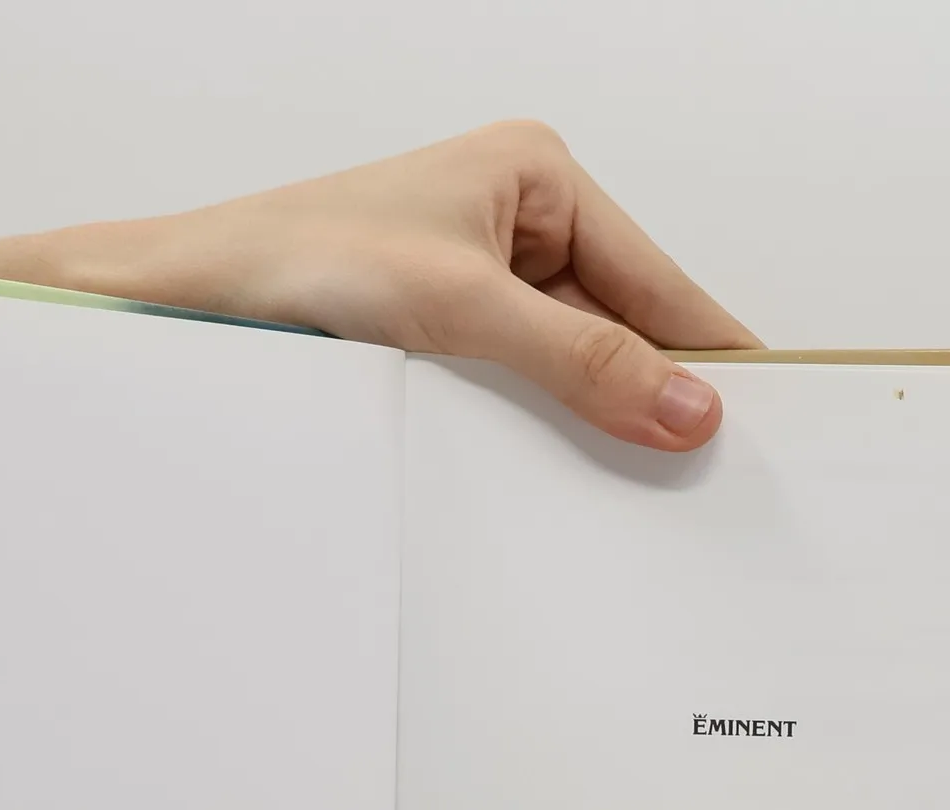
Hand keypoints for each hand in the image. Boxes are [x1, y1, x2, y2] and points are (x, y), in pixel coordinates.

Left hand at [0, 122, 757, 453]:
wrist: (179, 301)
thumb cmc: (295, 264)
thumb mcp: (457, 312)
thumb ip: (578, 363)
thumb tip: (688, 407)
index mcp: (536, 176)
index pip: (659, 281)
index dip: (713, 355)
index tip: (769, 422)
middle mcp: (515, 222)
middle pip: (622, 327)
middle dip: (653, 399)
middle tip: (706, 482)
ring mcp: (477, 280)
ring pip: (571, 366)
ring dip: (592, 423)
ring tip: (640, 493)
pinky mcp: (440, 335)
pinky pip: (519, 389)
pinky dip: (540, 433)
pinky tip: (560, 481)